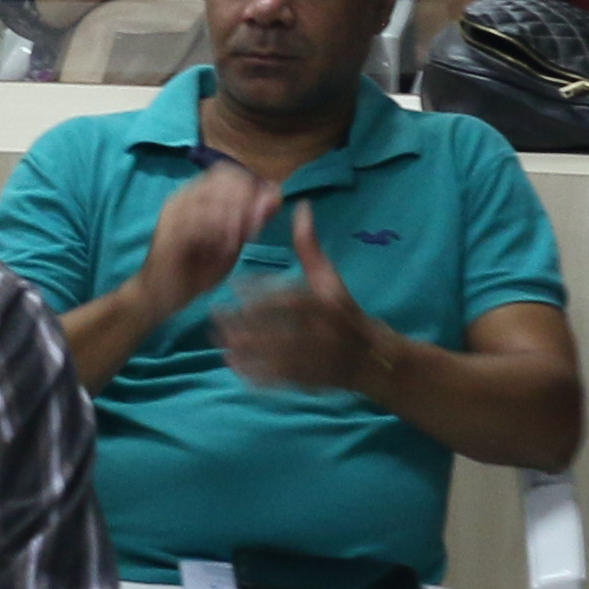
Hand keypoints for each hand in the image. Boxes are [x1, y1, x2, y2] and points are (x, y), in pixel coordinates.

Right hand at [127, 154, 279, 329]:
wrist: (160, 297)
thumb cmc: (196, 270)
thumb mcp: (232, 243)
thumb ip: (252, 219)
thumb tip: (276, 192)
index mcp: (196, 195)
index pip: (229, 172)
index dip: (252, 187)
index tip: (264, 214)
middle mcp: (183, 196)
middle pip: (223, 180)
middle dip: (246, 203)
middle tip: (254, 230)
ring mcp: (174, 212)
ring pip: (214, 197)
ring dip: (235, 218)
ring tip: (240, 242)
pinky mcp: (168, 232)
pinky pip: (200, 220)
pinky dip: (220, 232)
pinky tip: (228, 248)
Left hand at [216, 207, 395, 396]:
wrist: (372, 358)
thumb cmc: (344, 311)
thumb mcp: (330, 278)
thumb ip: (309, 246)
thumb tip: (302, 207)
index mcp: (327, 306)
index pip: (289, 298)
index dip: (259, 291)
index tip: (233, 285)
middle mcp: (323, 334)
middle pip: (278, 330)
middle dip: (244, 324)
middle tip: (216, 317)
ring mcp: (317, 361)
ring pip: (274, 358)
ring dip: (244, 351)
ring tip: (218, 342)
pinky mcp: (310, 381)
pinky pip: (279, 380)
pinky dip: (254, 375)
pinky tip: (233, 366)